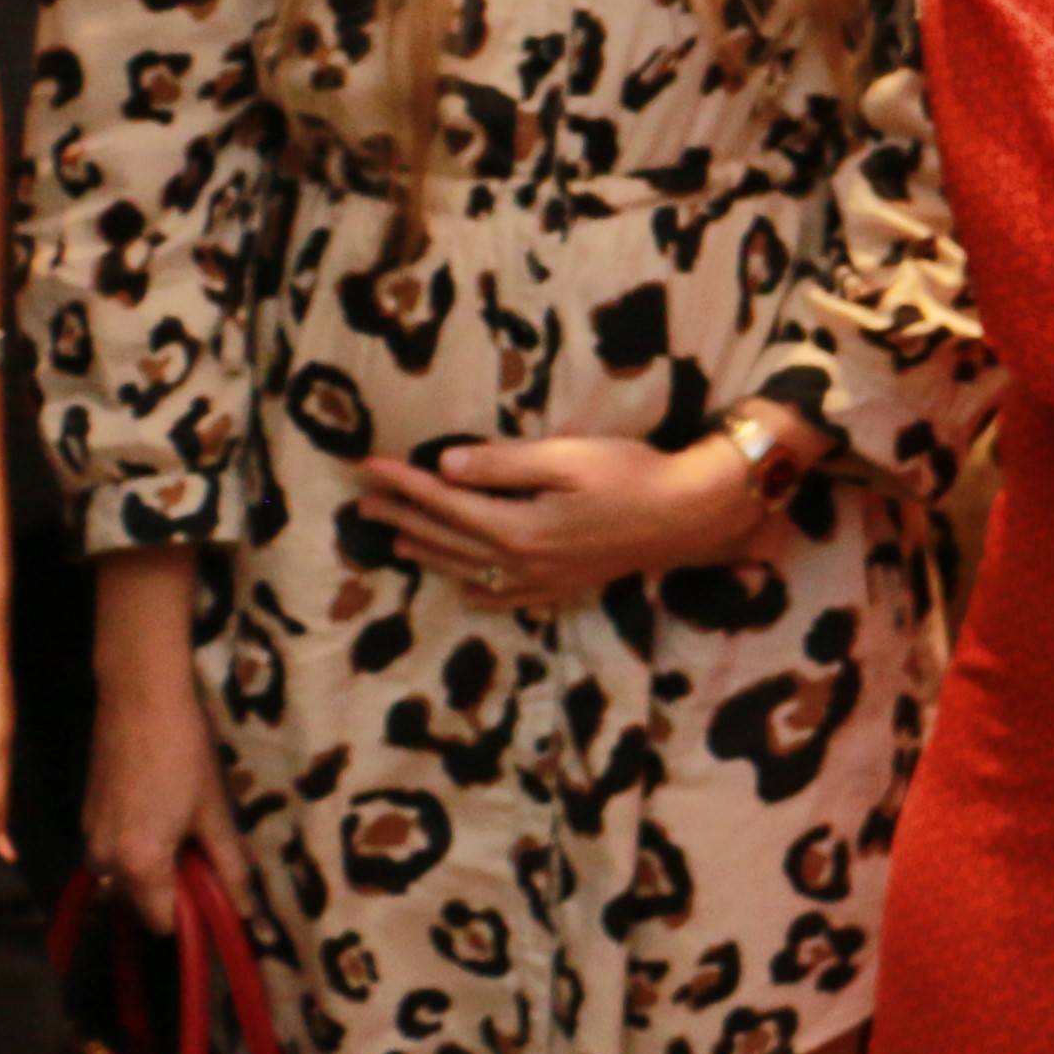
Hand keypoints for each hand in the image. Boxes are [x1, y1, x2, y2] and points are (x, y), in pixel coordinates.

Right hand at [84, 561, 252, 933]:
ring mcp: (89, 839)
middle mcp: (104, 862)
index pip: (163, 924)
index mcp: (138, 865)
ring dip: (156, 867)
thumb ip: (229, 869)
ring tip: (182, 824)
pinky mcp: (85, 818)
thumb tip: (249, 915)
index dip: (194, 915)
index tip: (215, 890)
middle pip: (143, 903)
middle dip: (174, 889)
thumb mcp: (215, 813)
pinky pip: (115, 853)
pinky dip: (138, 847)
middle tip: (203, 849)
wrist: (139, 696)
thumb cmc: (185, 752)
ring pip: (128, 878)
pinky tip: (159, 809)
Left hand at [357, 427, 774, 613]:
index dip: (406, 483)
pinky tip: (460, 587)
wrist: (689, 515)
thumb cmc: (632, 474)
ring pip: (468, 568)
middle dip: (403, 516)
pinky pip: (503, 596)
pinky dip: (473, 589)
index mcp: (518, 528)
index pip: (447, 502)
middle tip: (364, 501)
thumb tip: (447, 466)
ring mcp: (540, 581)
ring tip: (394, 538)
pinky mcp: (561, 587)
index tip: (371, 465)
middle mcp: (521, 563)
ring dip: (428, 551)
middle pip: (448, 538)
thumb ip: (504, 464)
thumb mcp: (568, 457)